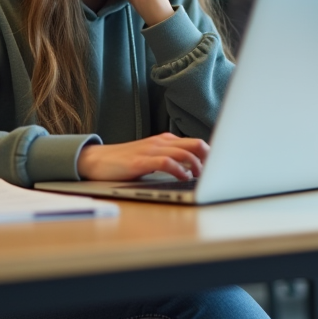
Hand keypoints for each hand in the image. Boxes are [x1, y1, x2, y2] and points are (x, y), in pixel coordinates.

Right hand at [76, 132, 209, 181]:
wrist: (96, 160)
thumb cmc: (125, 162)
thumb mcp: (151, 157)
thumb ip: (171, 159)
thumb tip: (195, 170)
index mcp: (165, 140)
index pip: (196, 142)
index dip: (211, 155)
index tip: (220, 168)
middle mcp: (160, 142)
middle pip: (195, 144)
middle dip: (210, 158)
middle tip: (216, 173)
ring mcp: (150, 150)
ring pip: (184, 152)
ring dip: (197, 165)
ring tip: (202, 177)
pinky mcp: (140, 162)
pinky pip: (166, 162)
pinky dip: (179, 170)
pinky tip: (184, 178)